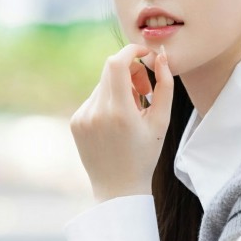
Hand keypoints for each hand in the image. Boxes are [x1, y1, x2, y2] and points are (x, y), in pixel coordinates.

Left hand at [69, 42, 173, 201]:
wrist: (118, 188)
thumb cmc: (145, 155)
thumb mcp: (162, 122)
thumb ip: (164, 86)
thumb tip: (162, 57)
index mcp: (119, 112)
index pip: (117, 63)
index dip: (132, 51)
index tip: (145, 55)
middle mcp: (96, 112)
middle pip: (110, 70)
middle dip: (130, 71)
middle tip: (144, 90)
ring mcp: (83, 117)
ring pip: (103, 85)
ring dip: (119, 89)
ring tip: (131, 113)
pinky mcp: (76, 122)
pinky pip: (93, 99)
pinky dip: (107, 102)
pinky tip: (116, 125)